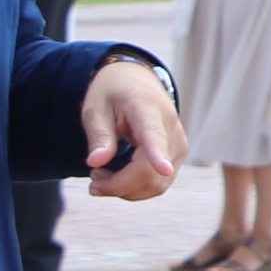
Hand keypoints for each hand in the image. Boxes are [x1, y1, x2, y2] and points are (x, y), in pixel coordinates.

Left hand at [83, 60, 184, 201]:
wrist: (135, 80)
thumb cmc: (112, 93)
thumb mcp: (95, 107)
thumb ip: (98, 135)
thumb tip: (95, 163)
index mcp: (147, 108)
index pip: (154, 135)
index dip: (158, 154)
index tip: (163, 168)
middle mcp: (170, 127)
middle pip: (151, 172)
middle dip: (118, 185)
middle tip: (92, 176)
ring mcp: (178, 144)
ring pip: (157, 184)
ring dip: (126, 189)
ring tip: (101, 174)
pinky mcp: (177, 156)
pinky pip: (159, 183)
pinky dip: (136, 187)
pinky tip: (117, 175)